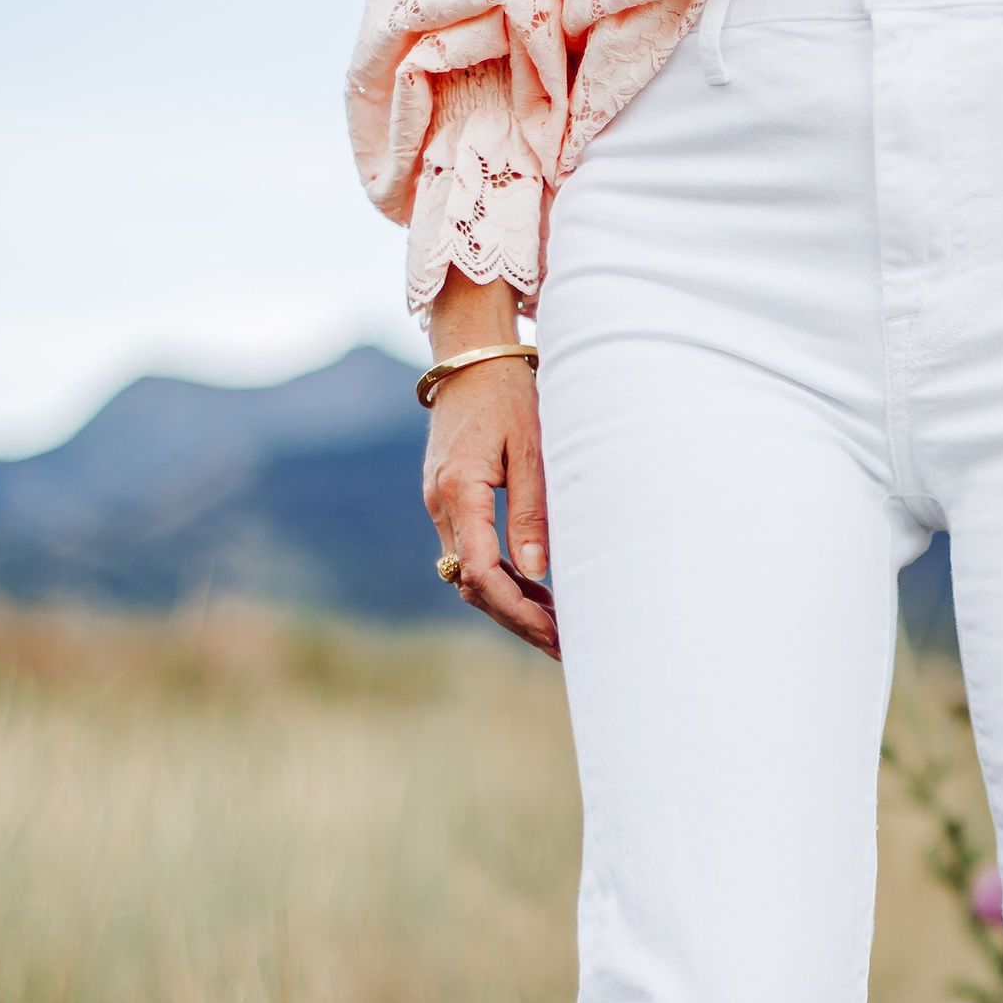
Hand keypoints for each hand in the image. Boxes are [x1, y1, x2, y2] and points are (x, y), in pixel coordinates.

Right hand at [423, 270, 559, 657]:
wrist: (471, 356)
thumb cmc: (509, 393)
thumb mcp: (530, 449)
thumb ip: (532, 511)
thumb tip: (536, 571)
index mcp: (459, 491)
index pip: (482, 572)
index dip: (519, 609)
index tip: (554, 633)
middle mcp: (440, 503)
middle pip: (473, 585)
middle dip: (517, 619)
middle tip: (563, 646)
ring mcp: (439, 503)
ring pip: (469, 574)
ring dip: (509, 603)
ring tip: (557, 627)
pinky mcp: (448, 500)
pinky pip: (470, 553)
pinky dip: (501, 578)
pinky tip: (537, 592)